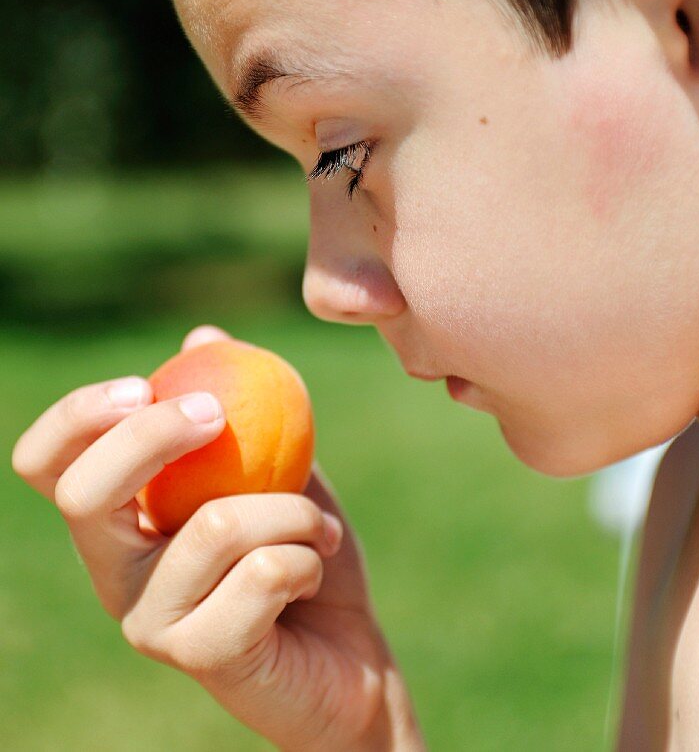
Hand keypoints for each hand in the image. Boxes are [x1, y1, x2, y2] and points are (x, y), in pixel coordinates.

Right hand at [11, 326, 424, 751]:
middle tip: (221, 413)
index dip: (75, 417)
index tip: (143, 383)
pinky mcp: (203, 659)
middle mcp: (115, 572)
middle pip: (84, 493)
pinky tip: (315, 566)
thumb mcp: (278, 465)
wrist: (353, 654)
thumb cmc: (302, 552)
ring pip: (215, 523)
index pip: (49, 464)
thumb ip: (241, 409)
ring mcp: (151, 622)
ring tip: (318, 527)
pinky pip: (263, 573)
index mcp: (118, 520)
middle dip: (153, 433)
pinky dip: (309, 552)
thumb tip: (202, 335)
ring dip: (294, 508)